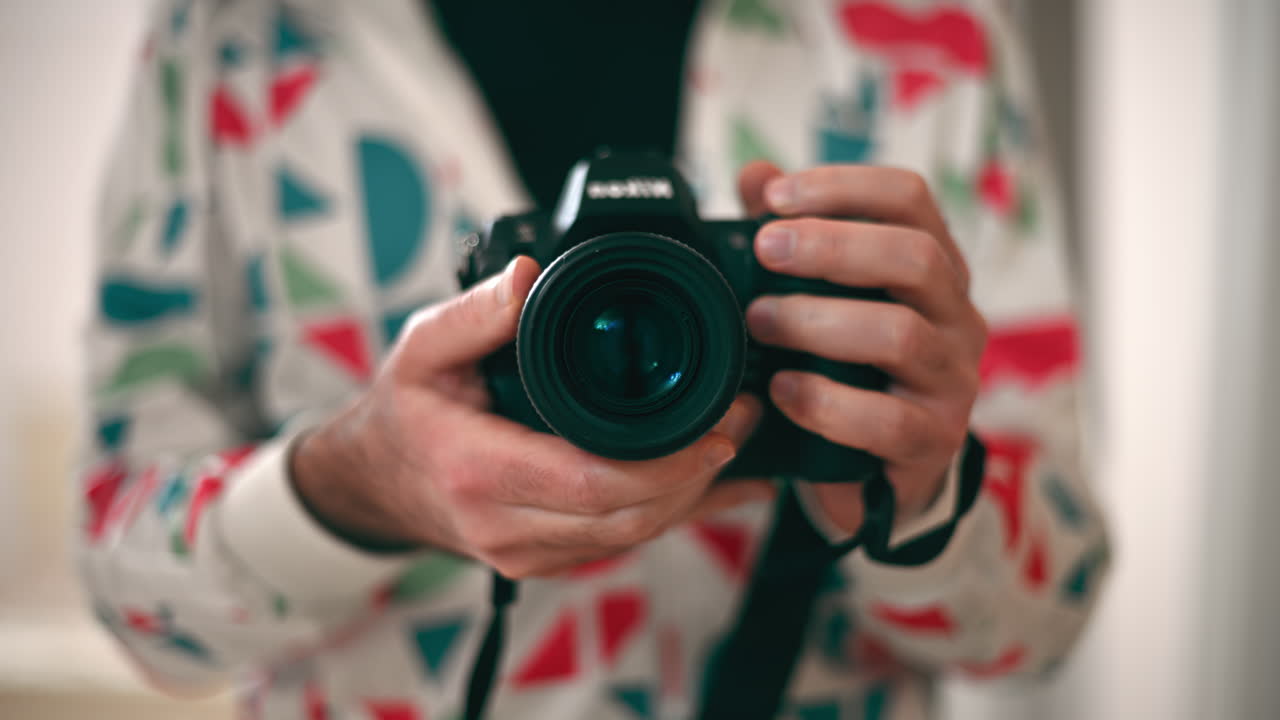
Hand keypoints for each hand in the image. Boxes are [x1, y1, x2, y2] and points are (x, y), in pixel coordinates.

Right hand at [290, 256, 771, 576]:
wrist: (371, 484)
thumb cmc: (401, 413)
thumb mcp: (422, 347)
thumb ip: (476, 311)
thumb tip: (530, 275)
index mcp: (479, 473)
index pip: (593, 484)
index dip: (669, 464)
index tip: (720, 427)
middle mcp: (506, 527)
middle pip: (629, 519)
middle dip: (700, 475)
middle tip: (744, 419)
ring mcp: (527, 554)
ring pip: (633, 539)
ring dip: (693, 495)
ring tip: (738, 438)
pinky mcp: (545, 559)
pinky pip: (620, 543)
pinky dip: (671, 512)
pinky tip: (717, 485)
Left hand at [737, 162, 986, 535]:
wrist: (875, 471)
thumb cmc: (850, 369)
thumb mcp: (822, 297)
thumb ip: (792, 236)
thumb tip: (754, 174)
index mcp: (934, 268)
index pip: (910, 199)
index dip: (843, 186)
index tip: (775, 197)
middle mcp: (956, 317)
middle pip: (916, 257)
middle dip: (832, 246)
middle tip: (765, 250)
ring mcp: (952, 380)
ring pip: (902, 335)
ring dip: (819, 320)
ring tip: (761, 321)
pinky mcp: (932, 440)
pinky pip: (886, 419)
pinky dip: (825, 401)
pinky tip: (782, 390)